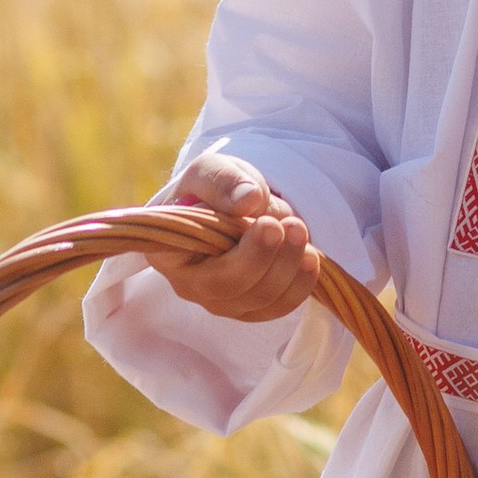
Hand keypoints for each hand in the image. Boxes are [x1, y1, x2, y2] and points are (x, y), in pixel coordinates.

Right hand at [143, 151, 317, 318]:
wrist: (231, 205)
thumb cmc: (212, 189)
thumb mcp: (210, 170)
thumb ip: (222, 180)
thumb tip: (249, 199)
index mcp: (166, 251)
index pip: (196, 265)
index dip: (241, 255)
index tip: (269, 223)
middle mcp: (188, 285)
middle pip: (230, 288)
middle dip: (268, 257)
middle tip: (294, 224)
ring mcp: (220, 301)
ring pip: (259, 300)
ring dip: (289, 267)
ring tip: (301, 230)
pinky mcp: (249, 307)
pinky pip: (278, 307)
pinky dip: (300, 284)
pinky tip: (311, 257)